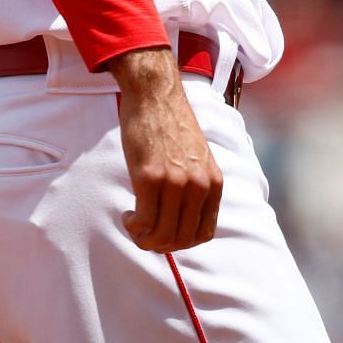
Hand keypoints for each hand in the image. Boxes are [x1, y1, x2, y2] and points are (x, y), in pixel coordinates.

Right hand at [110, 47, 222, 251]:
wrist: (156, 97)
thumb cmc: (172, 128)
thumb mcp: (197, 160)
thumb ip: (196, 188)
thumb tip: (181, 221)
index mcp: (214, 183)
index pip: (203, 233)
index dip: (181, 241)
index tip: (164, 233)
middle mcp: (199, 186)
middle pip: (181, 240)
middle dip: (159, 245)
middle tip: (143, 232)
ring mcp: (176, 183)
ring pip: (162, 236)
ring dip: (144, 239)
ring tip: (134, 223)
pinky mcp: (151, 177)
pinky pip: (143, 222)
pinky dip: (133, 227)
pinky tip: (128, 214)